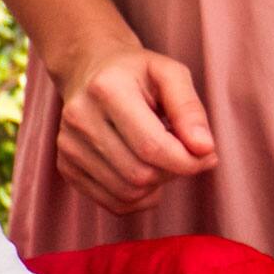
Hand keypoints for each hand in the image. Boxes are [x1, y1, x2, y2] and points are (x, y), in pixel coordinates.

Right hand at [50, 41, 217, 214]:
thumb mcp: (170, 74)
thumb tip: (204, 149)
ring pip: (127, 193)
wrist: (91, 70)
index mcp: (106, 88)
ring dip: (157, 185)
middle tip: (185, 153)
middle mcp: (80, 118)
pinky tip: (146, 171)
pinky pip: (113, 203)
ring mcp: (68, 145)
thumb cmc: (137, 73)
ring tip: (163, 157)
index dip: (188, 161)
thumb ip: (190, 109)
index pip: (152, 146)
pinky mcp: (66, 166)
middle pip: (139, 174)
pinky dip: (139, 198)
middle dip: (173, 172)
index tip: (207, 155)